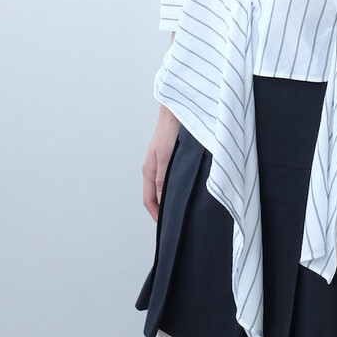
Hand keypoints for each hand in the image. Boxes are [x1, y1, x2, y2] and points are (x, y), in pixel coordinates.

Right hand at [141, 105, 179, 220]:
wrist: (177, 111)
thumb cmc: (169, 131)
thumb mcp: (166, 158)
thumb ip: (162, 179)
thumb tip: (161, 200)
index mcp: (149, 171)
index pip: (149, 200)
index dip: (156, 214)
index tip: (166, 225)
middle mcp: (154, 169)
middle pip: (156, 195)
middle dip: (163, 208)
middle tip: (176, 219)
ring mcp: (162, 163)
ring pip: (164, 186)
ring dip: (170, 197)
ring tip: (182, 208)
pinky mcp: (172, 157)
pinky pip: (171, 177)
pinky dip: (176, 186)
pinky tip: (187, 188)